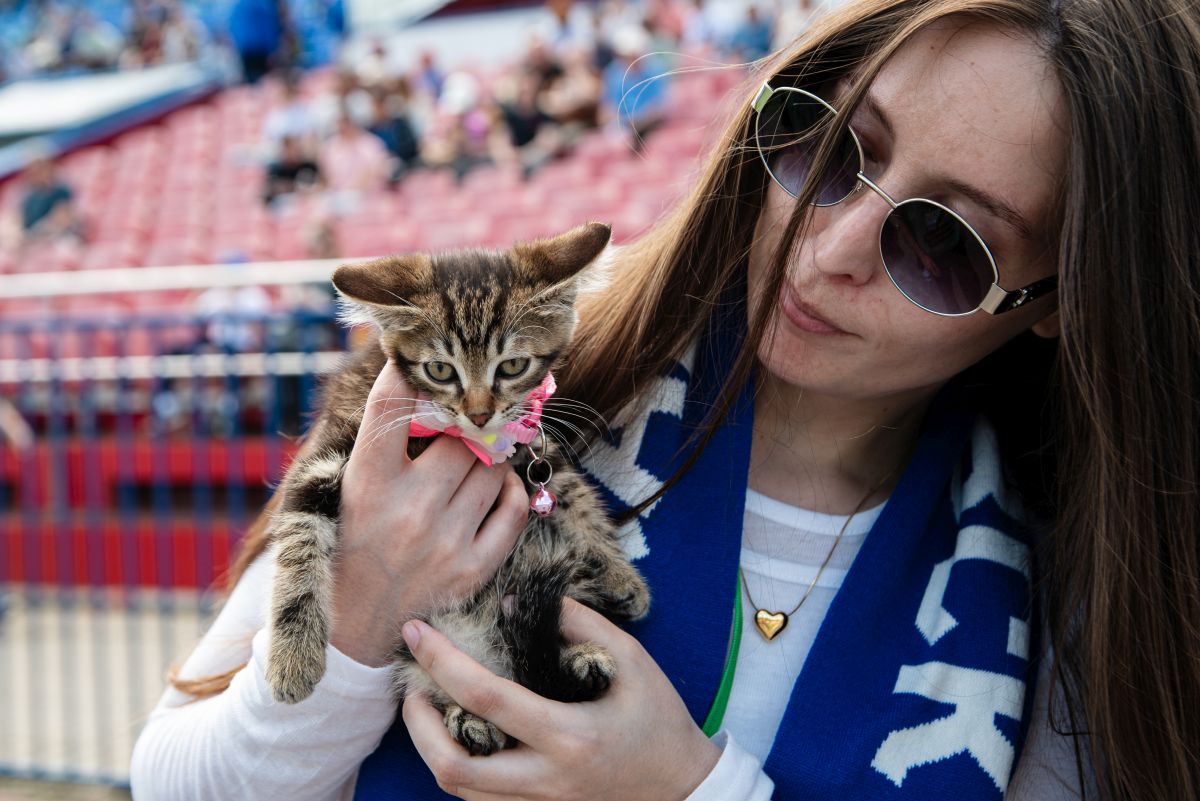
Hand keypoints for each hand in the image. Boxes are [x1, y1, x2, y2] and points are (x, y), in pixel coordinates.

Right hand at [331, 362, 529, 666]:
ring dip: (490, 455)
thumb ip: (380, 440)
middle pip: (461, 434)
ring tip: (478, 456)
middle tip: (465, 421)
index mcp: (367, 483)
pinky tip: (496, 488)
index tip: (419, 360)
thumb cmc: (354, 541)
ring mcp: (445, 541)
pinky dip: (511, 491)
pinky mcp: (473, 568)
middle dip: (465, 423)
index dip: (408, 372)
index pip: (390, 405)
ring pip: (493, 466)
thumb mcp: (349, 487)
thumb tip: (414, 375)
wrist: (356, 625)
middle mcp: (408, 508)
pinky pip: (514, 508)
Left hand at [401, 598, 721, 800]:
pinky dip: (458, 765)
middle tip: (414, 689)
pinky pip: (479, 798)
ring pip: (460, 789)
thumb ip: (577, 624)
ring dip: (432, 748)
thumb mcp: (631, 660)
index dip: (443, 661)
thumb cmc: (659, 720)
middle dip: (418, 726)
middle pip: (454, 767)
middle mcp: (547, 778)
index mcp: (569, 735)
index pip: (487, 697)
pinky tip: (462, 734)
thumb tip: (513, 603)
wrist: (683, 787)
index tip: (419, 632)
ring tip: (430, 708)